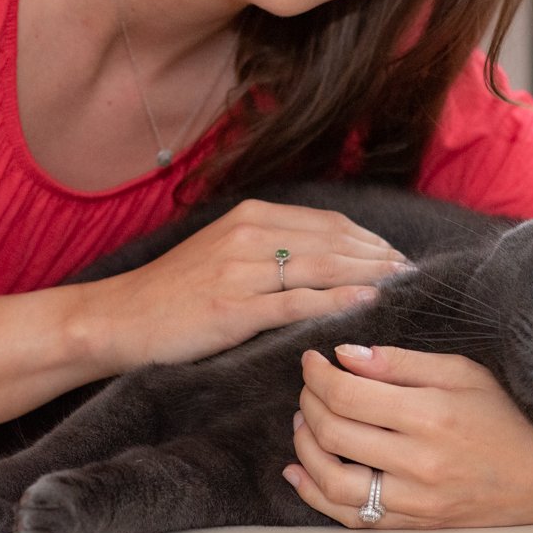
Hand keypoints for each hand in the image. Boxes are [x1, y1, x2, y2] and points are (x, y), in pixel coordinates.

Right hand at [83, 201, 408, 370]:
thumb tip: (325, 253)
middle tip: (410, 271)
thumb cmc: (177, 288)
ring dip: (368, 274)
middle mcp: (250, 234)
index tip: (395, 254)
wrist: (122, 316)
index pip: (327, 222)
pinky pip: (297, 301)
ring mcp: (242, 270)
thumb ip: (270, 243)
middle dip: (377, 255)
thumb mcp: (224, 249)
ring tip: (400, 284)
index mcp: (251, 215)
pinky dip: (337, 300)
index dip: (367, 238)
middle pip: (332, 241)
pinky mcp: (235, 307)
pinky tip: (366, 301)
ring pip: (322, 267)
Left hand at [284, 345, 532, 527]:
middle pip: (335, 433)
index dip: (318, 374)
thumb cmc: (508, 415)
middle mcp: (419, 462)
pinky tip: (301, 472)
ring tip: (303, 423)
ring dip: (306, 449)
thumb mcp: (460, 371)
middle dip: (310, 402)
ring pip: (335, 482)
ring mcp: (416, 500)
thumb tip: (346, 354)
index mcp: (430, 415)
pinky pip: (354, 519)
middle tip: (309, 385)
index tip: (311, 359)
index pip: (348, 394)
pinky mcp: (417, 524)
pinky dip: (318, 496)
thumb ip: (399, 362)